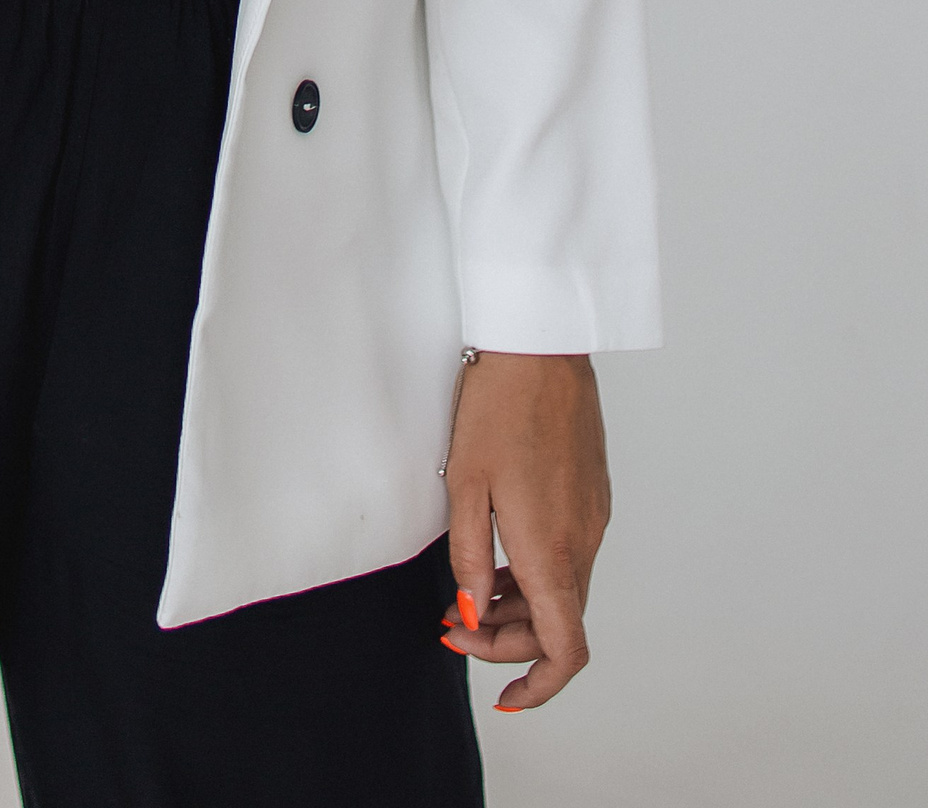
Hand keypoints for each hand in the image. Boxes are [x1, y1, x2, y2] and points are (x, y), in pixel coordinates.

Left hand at [440, 351, 610, 710]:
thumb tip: (471, 613)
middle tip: (451, 627)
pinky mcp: (592, 496)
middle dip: (508, 643)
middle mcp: (583, 541)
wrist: (541, 348)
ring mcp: (593, 518)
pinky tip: (499, 558)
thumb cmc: (497, 407)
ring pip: (565, 592)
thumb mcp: (464, 484)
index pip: (565, 649)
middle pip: (559, 627)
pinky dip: (536, 576)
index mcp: (552, 549)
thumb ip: (470, 558)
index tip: (504, 697)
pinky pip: (570, 558)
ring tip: (465, 598)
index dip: (539, 686)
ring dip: (520, 610)